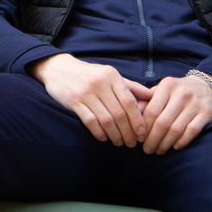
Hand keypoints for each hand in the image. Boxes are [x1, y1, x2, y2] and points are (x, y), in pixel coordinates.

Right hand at [28, 53, 148, 146]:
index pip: (129, 101)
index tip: (142, 133)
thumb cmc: (90, 74)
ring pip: (106, 120)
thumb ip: (130, 86)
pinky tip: (104, 138)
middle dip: (128, 132)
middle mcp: (100, 83)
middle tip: (132, 143)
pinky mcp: (73, 101)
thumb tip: (152, 96)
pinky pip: (90, 121)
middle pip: (119, 113)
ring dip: (115, 135)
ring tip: (119, 143)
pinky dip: (99, 133)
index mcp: (111, 75)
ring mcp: (86, 92)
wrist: (60, 69)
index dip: (138, 120)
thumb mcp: (110, 75)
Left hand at [138, 74, 211, 154]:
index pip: (152, 110)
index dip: (144, 127)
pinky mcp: (207, 113)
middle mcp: (182, 93)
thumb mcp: (163, 90)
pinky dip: (182, 141)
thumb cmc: (178, 91)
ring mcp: (195, 103)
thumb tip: (131, 116)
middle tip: (147, 149)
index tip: (139, 138)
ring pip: (176, 129)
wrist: (208, 86)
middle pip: (163, 122)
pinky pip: (192, 131)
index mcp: (167, 85)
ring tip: (158, 150)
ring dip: (165, 143)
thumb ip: (147, 101)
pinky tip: (175, 147)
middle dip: (152, 139)